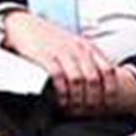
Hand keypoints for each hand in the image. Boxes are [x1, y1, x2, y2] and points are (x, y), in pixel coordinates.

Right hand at [0, 11, 125, 116]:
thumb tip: (100, 82)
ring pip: (78, 80)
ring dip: (77, 99)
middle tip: (88, 110)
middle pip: (93, 79)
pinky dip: (61, 92)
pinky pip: (58, 77)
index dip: (110, 90)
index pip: (108, 70)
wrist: (25, 25)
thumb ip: (88, 59)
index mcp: (88, 47)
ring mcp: (62, 52)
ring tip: (74, 108)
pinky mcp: (45, 56)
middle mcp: (78, 49)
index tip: (107, 103)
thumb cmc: (50, 39)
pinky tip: (61, 100)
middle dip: (93, 99)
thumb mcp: (75, 45)